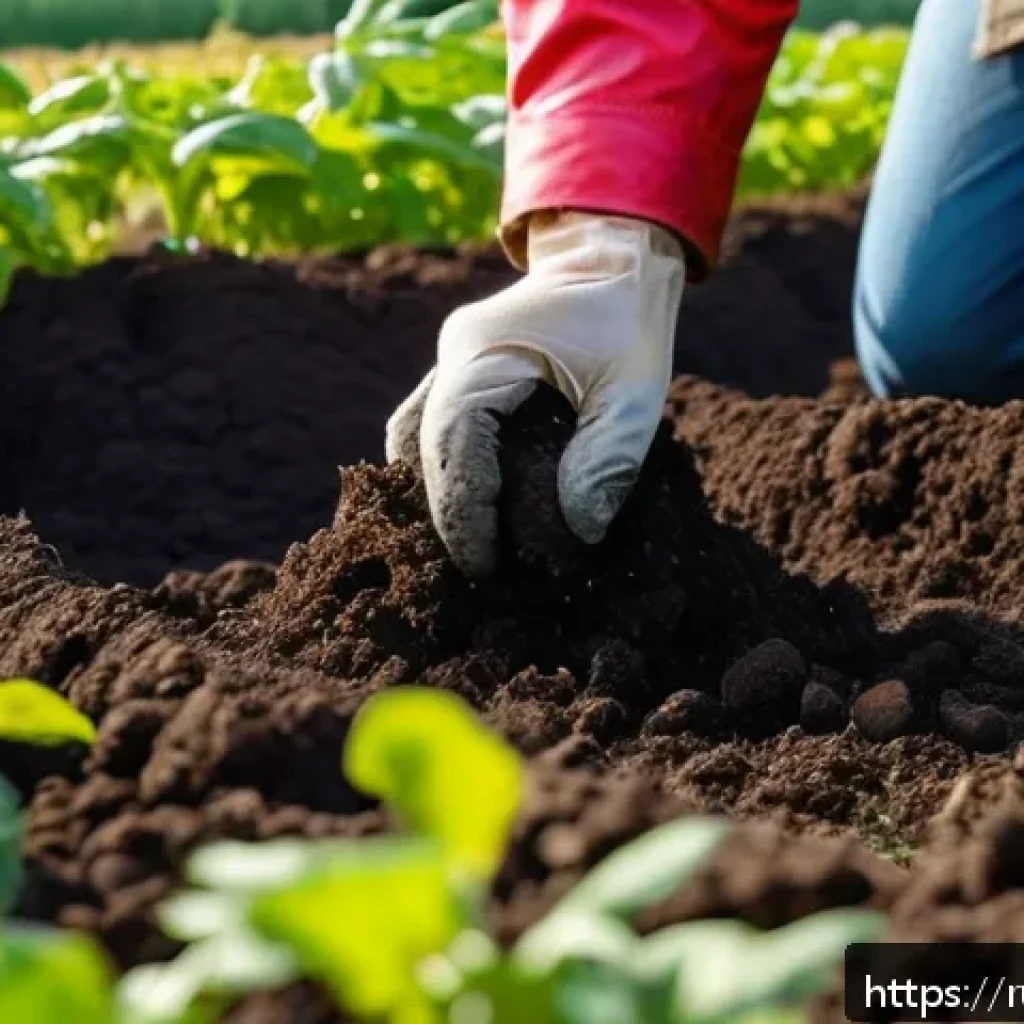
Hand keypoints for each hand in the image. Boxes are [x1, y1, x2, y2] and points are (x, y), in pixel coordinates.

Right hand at [386, 211, 685, 577]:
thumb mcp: (636, 388)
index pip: (449, 444)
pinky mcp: (466, 371)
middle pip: (420, 447)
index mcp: (482, 353)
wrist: (615, 252)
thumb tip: (580, 531)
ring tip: (473, 542)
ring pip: (414, 437)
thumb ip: (608, 459)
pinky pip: (433, 425)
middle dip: (447, 512)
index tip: (484, 565)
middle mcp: (454, 357)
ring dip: (436, 490)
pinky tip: (473, 503)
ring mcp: (453, 361)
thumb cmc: (629, 315)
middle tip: (482, 568)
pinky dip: (446, 468)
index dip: (461, 511)